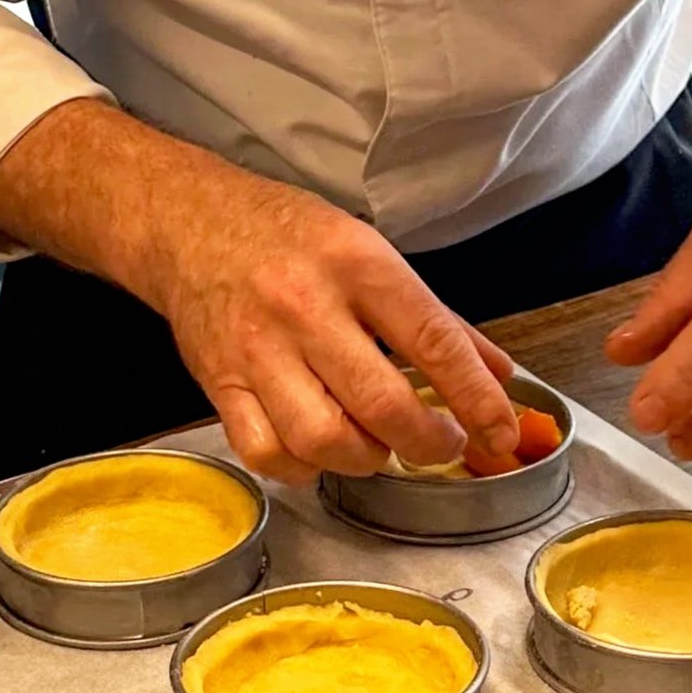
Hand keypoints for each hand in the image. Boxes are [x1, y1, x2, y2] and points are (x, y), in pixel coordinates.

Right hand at [146, 173, 517, 484]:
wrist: (190, 224)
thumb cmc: (288, 237)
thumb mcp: (370, 252)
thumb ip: (435, 320)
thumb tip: (496, 374)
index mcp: (356, 266)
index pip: (432, 342)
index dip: (476, 398)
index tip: (501, 432)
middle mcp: (305, 308)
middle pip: (381, 404)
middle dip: (427, 441)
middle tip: (443, 443)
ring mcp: (257, 350)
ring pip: (323, 440)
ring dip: (366, 458)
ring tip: (380, 444)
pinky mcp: (219, 383)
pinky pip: (266, 453)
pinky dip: (304, 468)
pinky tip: (321, 450)